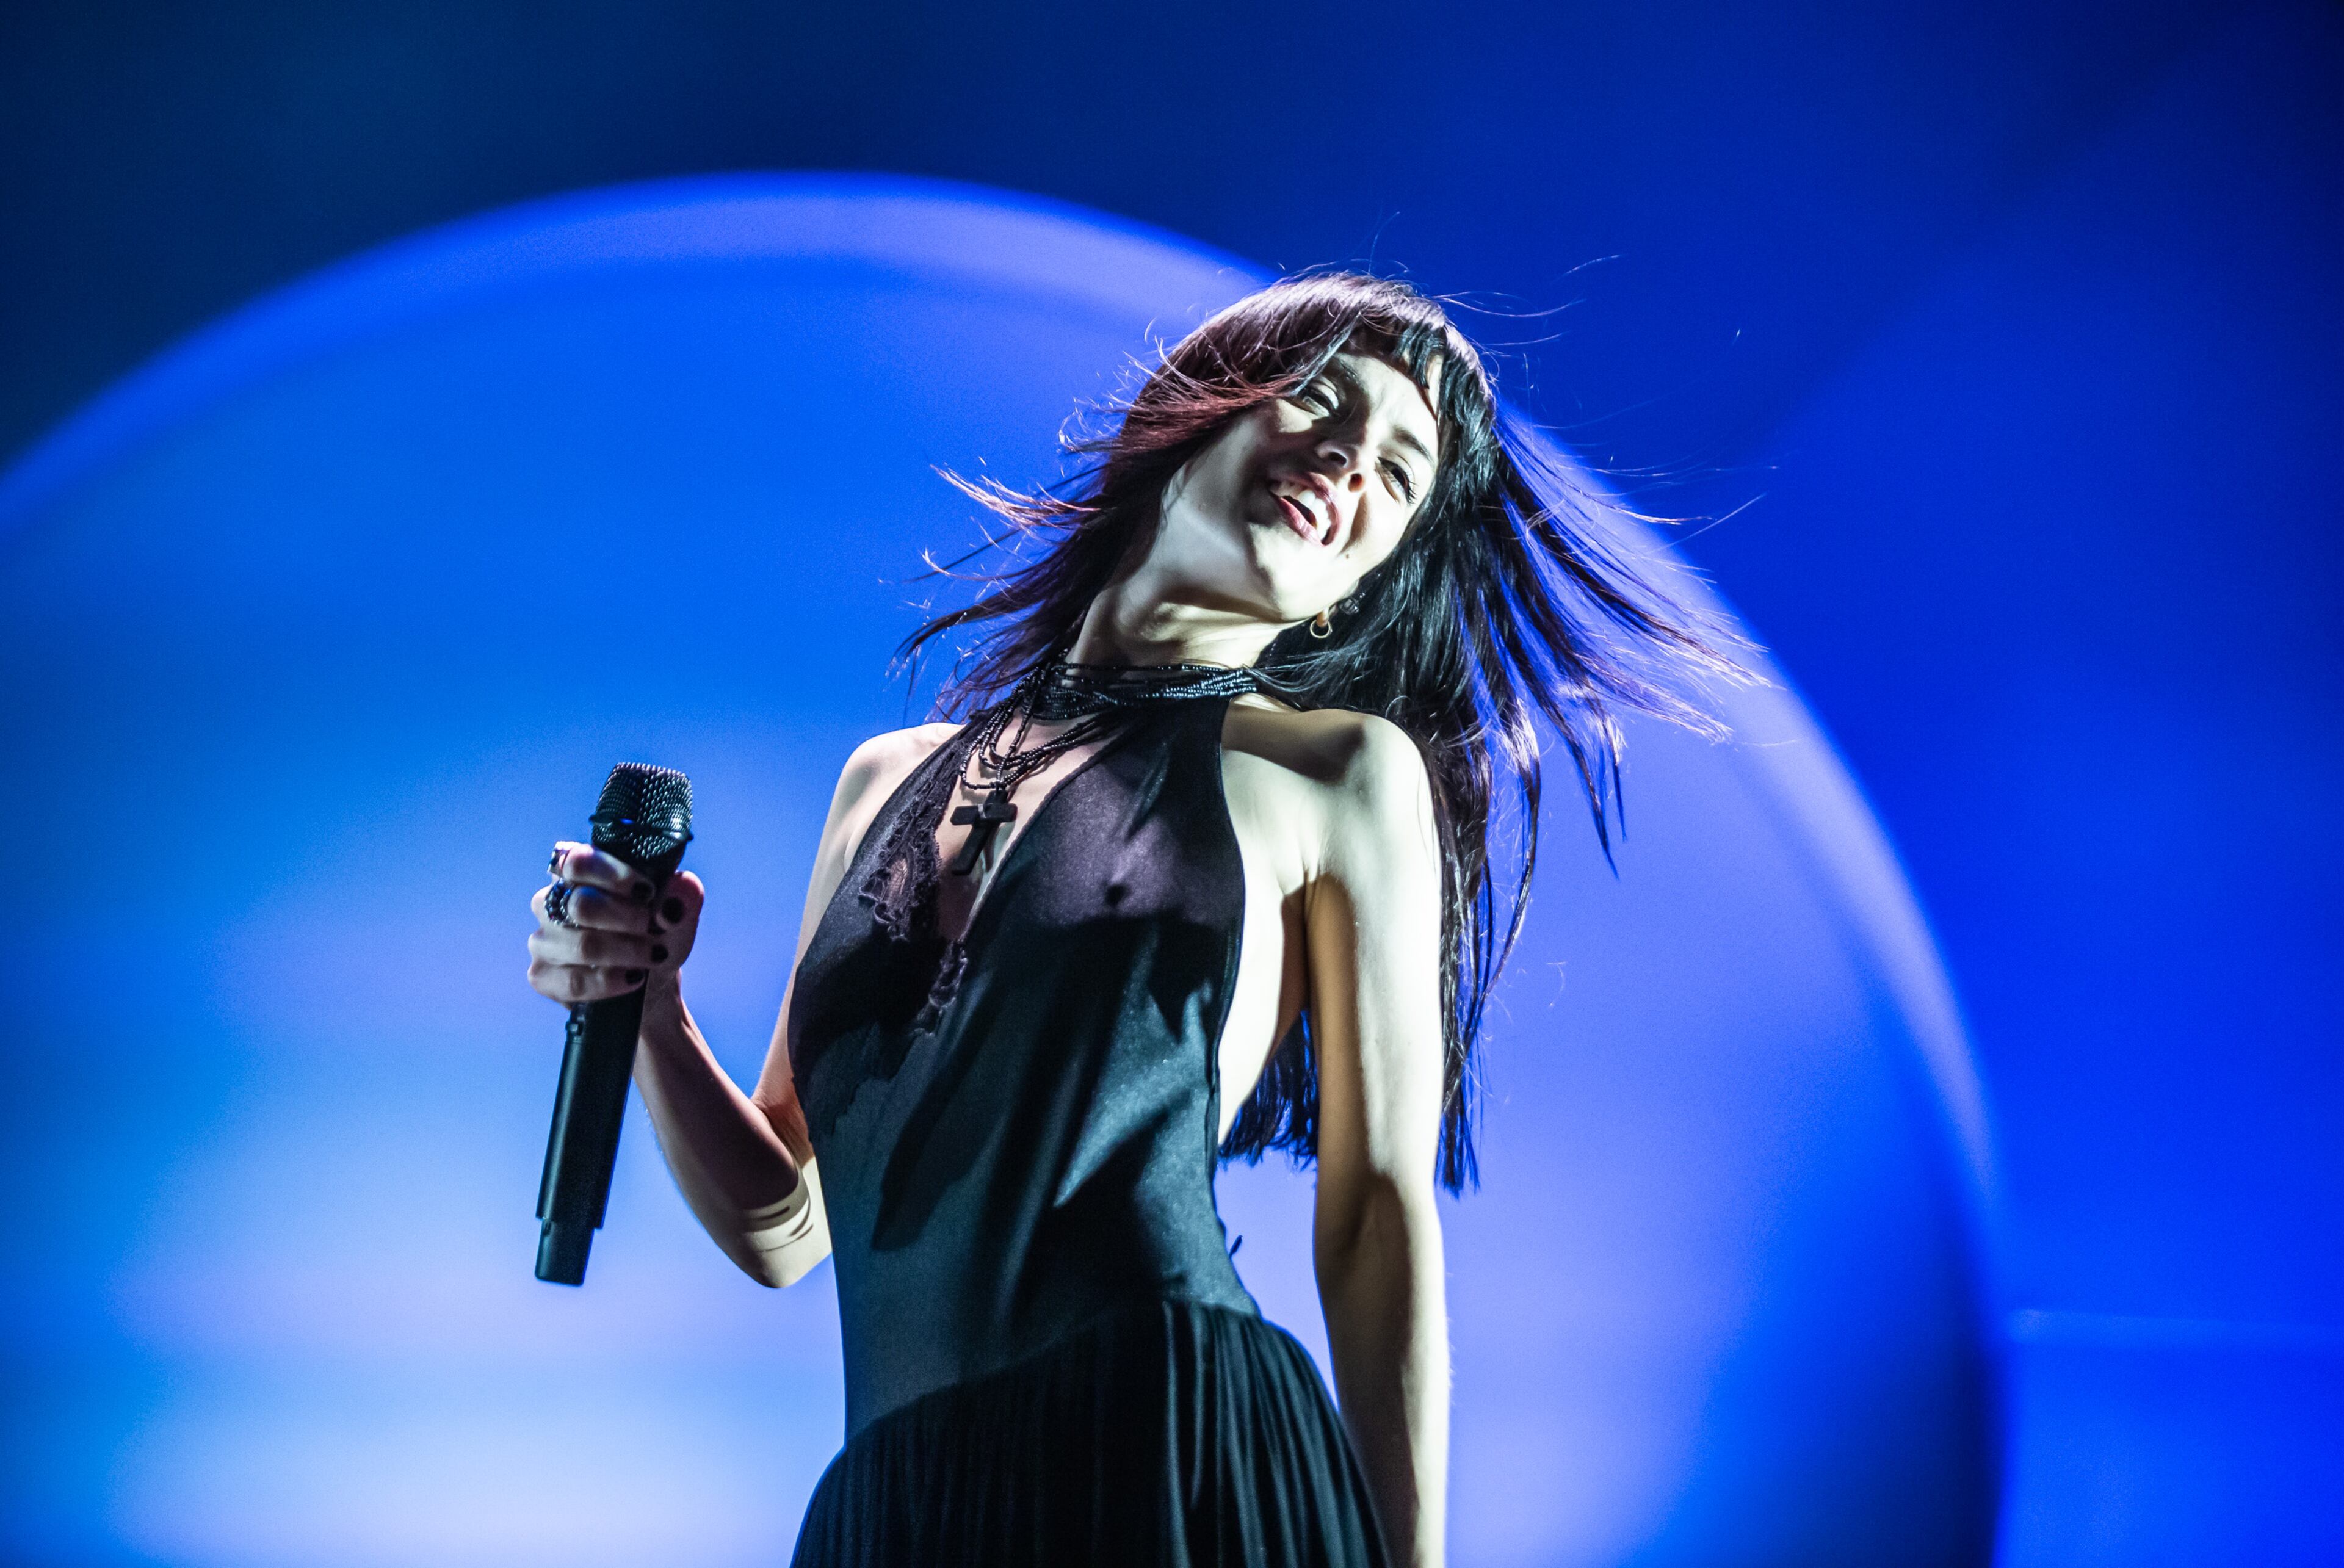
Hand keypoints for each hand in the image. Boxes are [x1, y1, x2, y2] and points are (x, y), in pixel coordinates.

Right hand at [526, 841, 706, 1003]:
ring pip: (582, 945)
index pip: (577, 860)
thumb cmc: (659, 935)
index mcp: (579, 873)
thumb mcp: (680, 910)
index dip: (612, 875)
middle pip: (581, 904)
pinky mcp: (542, 975)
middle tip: (652, 928)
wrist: (653, 985)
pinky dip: (610, 982)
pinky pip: (574, 981)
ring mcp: (543, 939)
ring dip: (626, 952)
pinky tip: (632, 979)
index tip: (646, 891)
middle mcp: (552, 902)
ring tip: (652, 956)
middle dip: (626, 918)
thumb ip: (683, 895)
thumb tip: (671, 905)